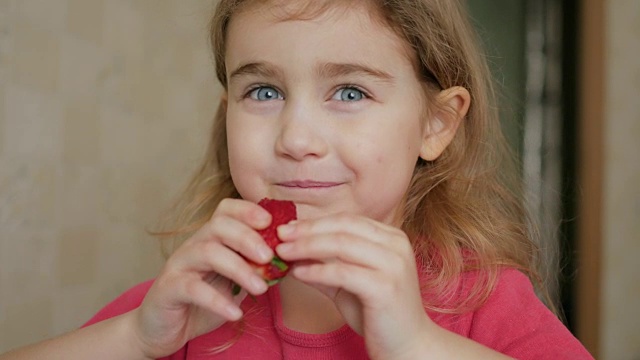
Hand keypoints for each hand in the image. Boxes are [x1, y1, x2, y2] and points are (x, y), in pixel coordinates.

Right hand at [131, 198, 274, 357]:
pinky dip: (217, 300)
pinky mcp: (168, 289)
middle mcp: (193, 245)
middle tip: (270, 258)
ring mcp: (179, 265)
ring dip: (239, 269)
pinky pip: (193, 288)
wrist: (165, 328)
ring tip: (261, 288)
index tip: (270, 222)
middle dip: (248, 238)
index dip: (248, 210)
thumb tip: (288, 259)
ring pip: (208, 252)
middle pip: (219, 226)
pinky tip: (236, 312)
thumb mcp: (234, 281)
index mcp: (211, 238)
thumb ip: (254, 268)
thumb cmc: (203, 301)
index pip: (226, 210)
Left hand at [275, 214, 433, 358]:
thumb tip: (291, 253)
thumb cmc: (379, 314)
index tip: (287, 228)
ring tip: (282, 252)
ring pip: (341, 245)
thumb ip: (326, 266)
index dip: (314, 222)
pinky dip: (317, 271)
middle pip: (343, 227)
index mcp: (391, 238)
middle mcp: (396, 245)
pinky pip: (343, 273)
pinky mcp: (385, 288)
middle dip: (307, 230)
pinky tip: (298, 273)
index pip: (347, 219)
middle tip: (279, 236)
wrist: (408, 347)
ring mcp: (393, 265)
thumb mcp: (349, 283)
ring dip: (306, 247)